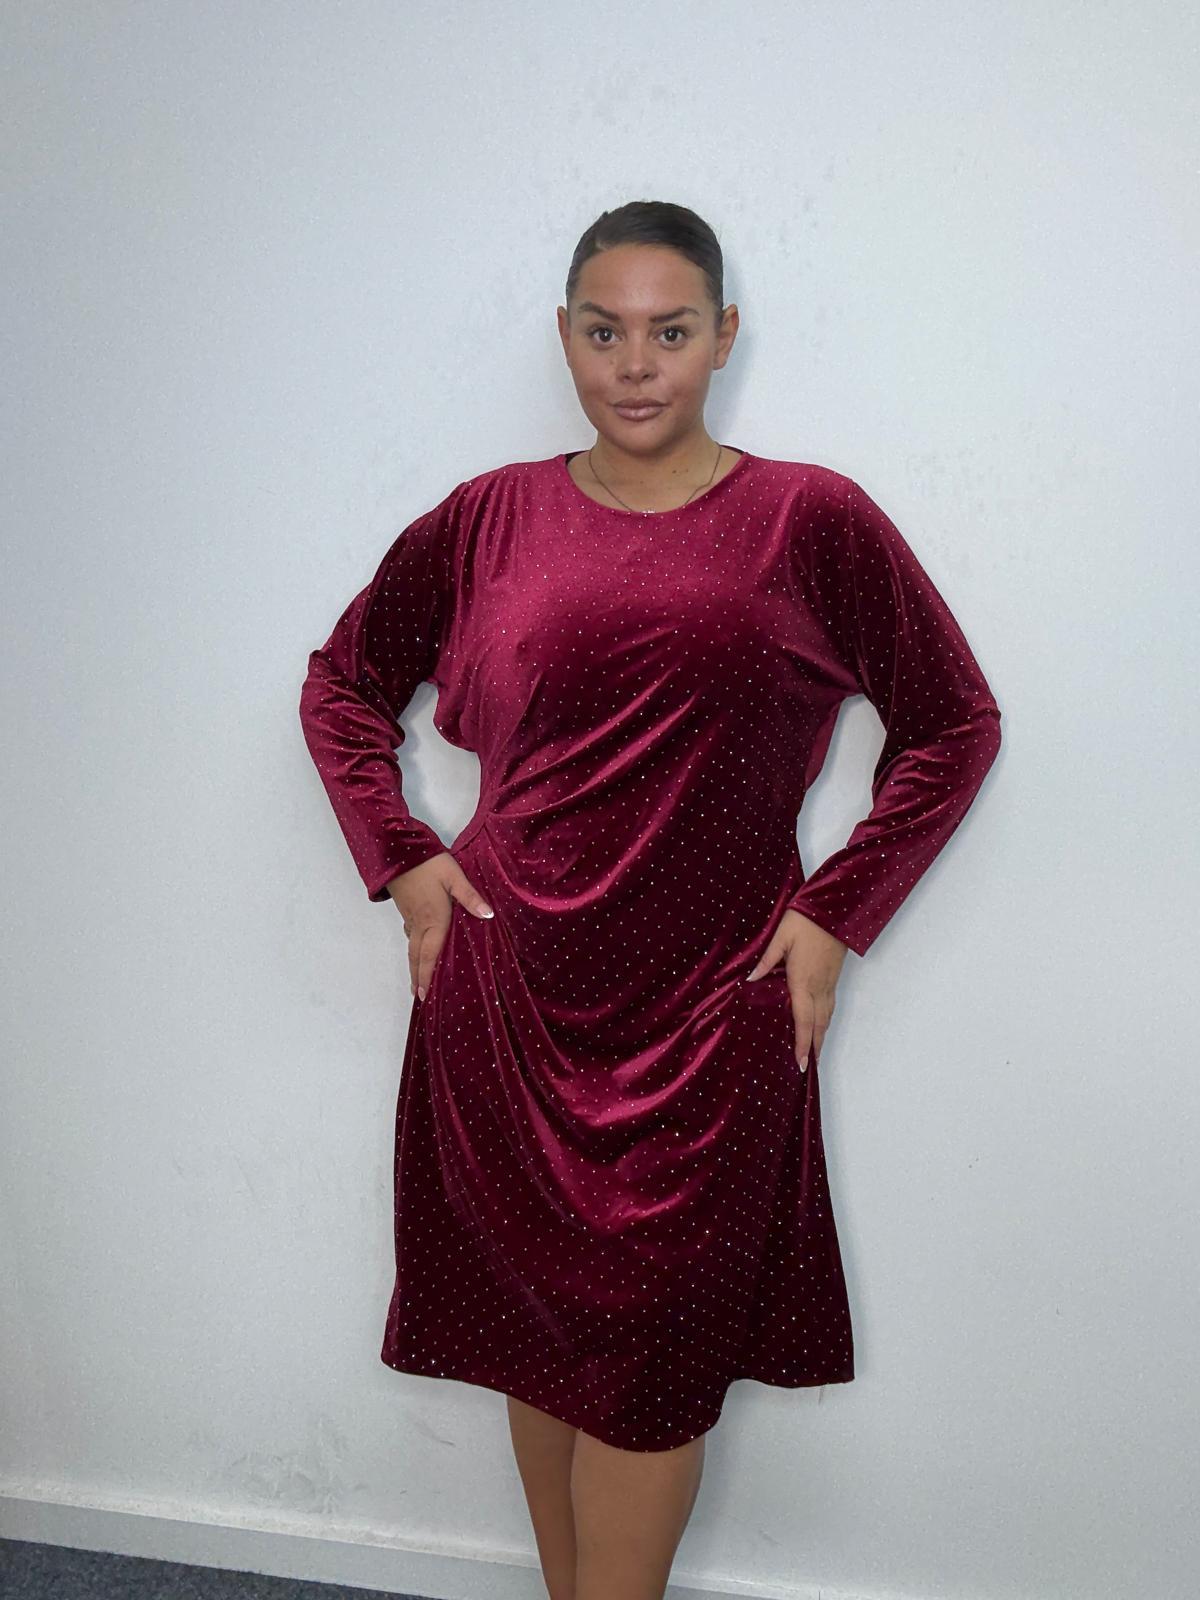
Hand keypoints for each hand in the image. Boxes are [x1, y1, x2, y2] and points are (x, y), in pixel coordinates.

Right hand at [385, 853, 493, 1000]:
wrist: (398, 850)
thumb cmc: (428, 863)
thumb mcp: (453, 876)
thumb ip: (470, 896)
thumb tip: (488, 915)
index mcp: (434, 919)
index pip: (430, 954)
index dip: (427, 975)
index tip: (425, 995)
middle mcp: (420, 922)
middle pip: (416, 955)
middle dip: (418, 977)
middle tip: (419, 997)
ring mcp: (410, 916)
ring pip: (411, 946)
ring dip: (414, 964)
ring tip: (416, 979)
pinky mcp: (406, 908)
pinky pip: (410, 934)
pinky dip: (413, 948)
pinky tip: (417, 946)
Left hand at [745, 908, 848, 1071]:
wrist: (833, 909)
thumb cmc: (805, 921)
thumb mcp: (780, 938)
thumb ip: (766, 962)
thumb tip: (750, 980)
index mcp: (802, 980)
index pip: (803, 1020)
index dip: (802, 1044)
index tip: (800, 1062)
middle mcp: (818, 987)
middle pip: (818, 1025)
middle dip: (813, 1047)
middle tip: (806, 1066)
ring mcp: (829, 983)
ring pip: (826, 1017)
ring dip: (820, 1036)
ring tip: (814, 1052)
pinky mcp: (834, 977)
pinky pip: (830, 1005)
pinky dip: (825, 1021)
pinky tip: (820, 1025)